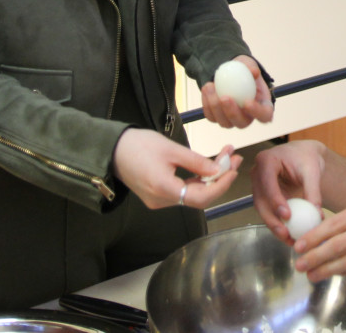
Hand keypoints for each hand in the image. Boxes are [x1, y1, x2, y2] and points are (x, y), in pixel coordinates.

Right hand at [112, 129, 240, 209]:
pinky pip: (182, 191)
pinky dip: (197, 180)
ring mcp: (158, 200)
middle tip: (234, 158)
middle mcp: (162, 201)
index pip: (202, 197)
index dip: (221, 184)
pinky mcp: (157, 195)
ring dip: (210, 178)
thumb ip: (196, 162)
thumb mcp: (171, 149)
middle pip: (199, 196)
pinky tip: (207, 166)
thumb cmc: (138, 145)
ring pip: (192, 194)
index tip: (234, 168)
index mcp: (164, 190)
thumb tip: (219, 170)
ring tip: (225, 158)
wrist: (111, 149)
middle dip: (219, 179)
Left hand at [200, 56, 273, 127]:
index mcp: (262, 106)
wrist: (230, 73)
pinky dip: (206, 104)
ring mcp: (232, 120)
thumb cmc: (244, 71)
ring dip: (215, 106)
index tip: (247, 102)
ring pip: (225, 122)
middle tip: (224, 98)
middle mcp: (248, 117)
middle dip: (232, 112)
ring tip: (210, 86)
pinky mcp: (218, 118)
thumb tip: (254, 72)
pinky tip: (206, 89)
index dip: (256, 112)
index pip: (264, 115)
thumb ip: (252, 68)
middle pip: (242, 123)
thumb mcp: (249, 66)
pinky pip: (211, 117)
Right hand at [249, 140, 325, 242]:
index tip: (287, 215)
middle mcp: (257, 173)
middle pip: (260, 200)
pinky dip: (278, 224)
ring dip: (274, 226)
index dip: (275, 200)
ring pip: (262, 209)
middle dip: (272, 219)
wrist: (303, 155)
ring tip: (289, 239)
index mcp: (266, 160)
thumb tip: (316, 214)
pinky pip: (269, 212)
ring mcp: (258, 186)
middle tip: (285, 234)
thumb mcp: (312, 172)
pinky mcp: (264, 196)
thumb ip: (313, 191)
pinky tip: (289, 236)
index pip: (267, 181)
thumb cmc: (307, 158)